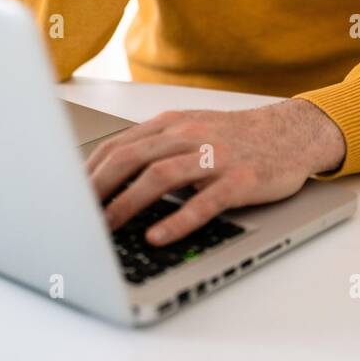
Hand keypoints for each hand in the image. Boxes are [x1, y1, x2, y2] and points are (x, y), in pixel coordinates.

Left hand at [87, 99, 346, 245]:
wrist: (292, 132)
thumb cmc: (237, 138)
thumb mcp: (192, 132)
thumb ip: (156, 148)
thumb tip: (109, 178)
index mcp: (172, 124)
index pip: (118, 144)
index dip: (89, 171)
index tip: (68, 195)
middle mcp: (190, 135)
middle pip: (131, 157)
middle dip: (98, 188)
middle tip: (76, 215)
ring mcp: (216, 156)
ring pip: (160, 176)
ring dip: (127, 203)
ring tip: (107, 228)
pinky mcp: (240, 179)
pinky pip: (203, 201)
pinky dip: (176, 220)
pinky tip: (157, 236)